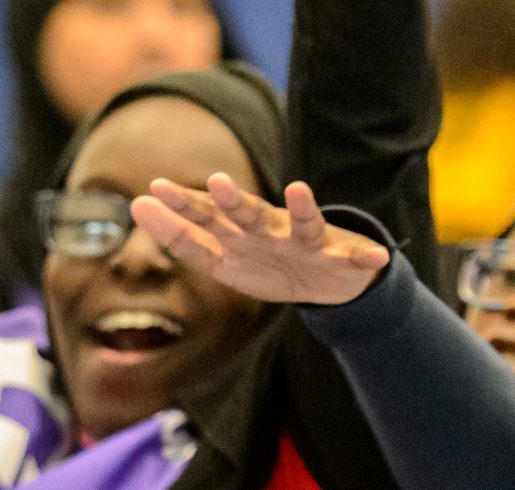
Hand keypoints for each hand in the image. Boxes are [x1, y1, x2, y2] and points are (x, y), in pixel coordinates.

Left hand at [130, 175, 390, 306]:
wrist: (323, 281)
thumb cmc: (268, 265)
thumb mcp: (222, 259)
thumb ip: (184, 237)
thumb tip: (138, 206)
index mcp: (240, 235)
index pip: (206, 220)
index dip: (181, 209)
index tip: (150, 193)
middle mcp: (272, 231)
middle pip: (248, 215)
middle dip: (234, 201)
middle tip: (216, 182)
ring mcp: (306, 241)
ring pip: (303, 223)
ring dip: (301, 208)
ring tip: (297, 190)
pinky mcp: (340, 255)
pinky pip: (353, 257)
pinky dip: (365, 256)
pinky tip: (376, 256)